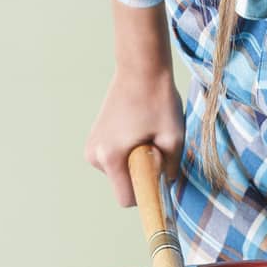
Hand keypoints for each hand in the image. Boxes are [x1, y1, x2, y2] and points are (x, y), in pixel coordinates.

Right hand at [86, 68, 184, 206]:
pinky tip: (136, 130)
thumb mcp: (174, 139)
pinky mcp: (94, 138)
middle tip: (154, 146)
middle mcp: (95, 155)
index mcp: (111, 157)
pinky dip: (128, 152)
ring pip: (120, 172)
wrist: (140, 68)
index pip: (127, 199)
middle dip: (142, 174)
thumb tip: (165, 187)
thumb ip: (171, 170)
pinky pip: (116, 159)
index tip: (159, 179)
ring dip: (135, 162)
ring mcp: (92, 146)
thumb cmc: (158, 101)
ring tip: (145, 134)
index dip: (147, 193)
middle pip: (124, 184)